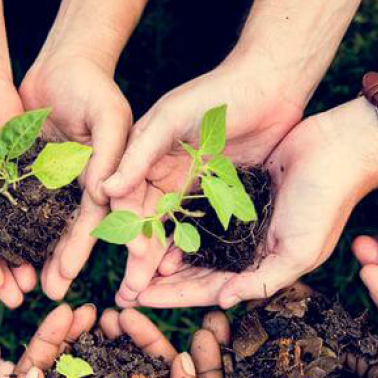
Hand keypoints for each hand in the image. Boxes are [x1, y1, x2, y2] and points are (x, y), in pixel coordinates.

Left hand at [19, 54, 130, 298]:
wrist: (59, 64)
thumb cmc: (91, 86)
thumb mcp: (108, 114)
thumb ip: (110, 152)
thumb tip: (103, 193)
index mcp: (107, 179)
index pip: (94, 220)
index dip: (82, 247)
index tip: (68, 273)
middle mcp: (84, 188)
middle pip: (71, 232)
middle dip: (61, 262)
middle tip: (49, 293)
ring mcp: (57, 183)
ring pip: (46, 226)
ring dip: (37, 254)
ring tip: (25, 284)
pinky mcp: (32, 173)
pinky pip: (21, 205)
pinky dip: (14, 227)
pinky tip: (3, 249)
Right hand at [100, 62, 303, 306]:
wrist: (273, 84)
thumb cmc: (218, 93)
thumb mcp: (172, 118)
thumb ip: (140, 153)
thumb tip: (105, 189)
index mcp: (146, 155)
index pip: (127, 200)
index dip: (127, 229)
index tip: (132, 258)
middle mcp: (163, 174)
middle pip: (144, 223)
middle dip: (136, 259)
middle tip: (129, 293)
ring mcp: (191, 186)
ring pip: (169, 231)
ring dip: (158, 262)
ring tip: (148, 293)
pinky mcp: (218, 193)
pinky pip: (199, 228)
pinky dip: (188, 250)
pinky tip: (182, 272)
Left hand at [127, 98, 377, 308]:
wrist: (342, 147)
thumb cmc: (326, 200)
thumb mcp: (301, 249)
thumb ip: (264, 279)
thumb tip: (223, 302)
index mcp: (263, 265)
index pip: (208, 289)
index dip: (172, 297)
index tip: (136, 301)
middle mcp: (248, 247)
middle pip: (193, 271)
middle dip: (159, 282)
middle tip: (121, 289)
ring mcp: (241, 219)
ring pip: (192, 244)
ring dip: (162, 252)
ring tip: (128, 258)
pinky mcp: (234, 190)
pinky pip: (197, 211)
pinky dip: (175, 220)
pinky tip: (148, 221)